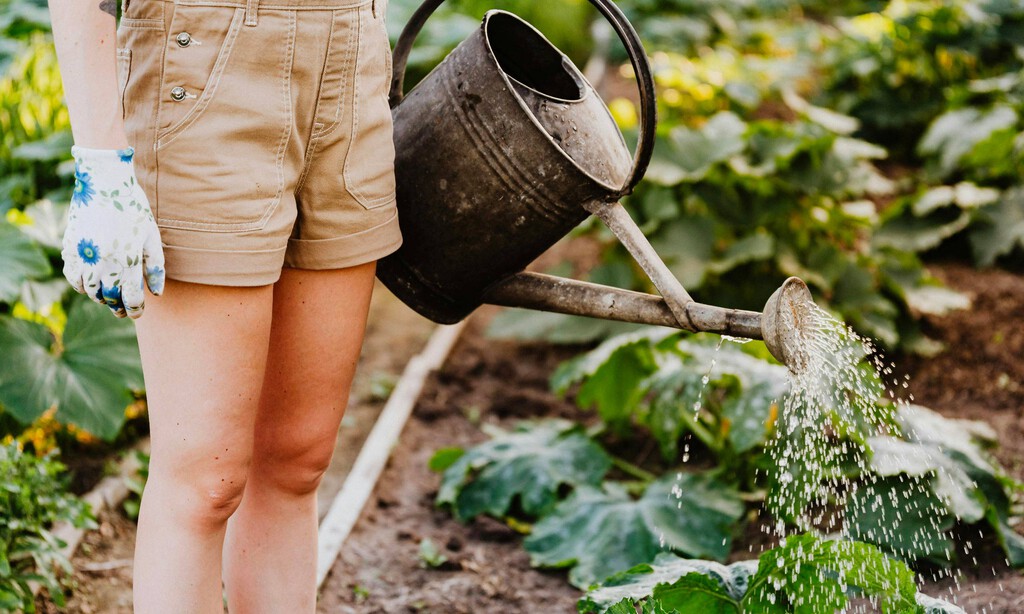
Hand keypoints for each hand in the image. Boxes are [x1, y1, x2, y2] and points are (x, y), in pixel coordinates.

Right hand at [61, 145, 165, 318]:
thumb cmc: (133, 208)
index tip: (137, 312)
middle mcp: (104, 262)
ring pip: (89, 291)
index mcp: (128, 261)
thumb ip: (155, 266)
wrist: (103, 182)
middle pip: (109, 298)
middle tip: (123, 310)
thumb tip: (156, 293)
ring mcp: (84, 256)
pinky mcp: (69, 247)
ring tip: (108, 297)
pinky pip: (72, 276)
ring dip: (99, 297)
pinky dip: (80, 284)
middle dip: (118, 307)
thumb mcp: (151, 236)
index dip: (135, 309)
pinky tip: (90, 283)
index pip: (131, 298)